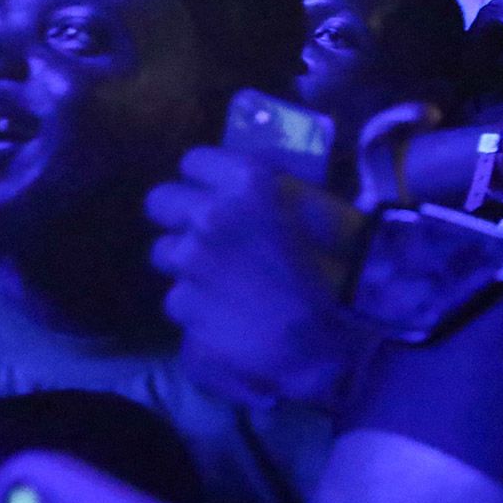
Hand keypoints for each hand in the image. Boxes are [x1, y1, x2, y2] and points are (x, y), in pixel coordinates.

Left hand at [146, 147, 372, 406]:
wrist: (328, 342)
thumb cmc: (341, 270)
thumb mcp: (323, 213)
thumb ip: (283, 190)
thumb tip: (264, 182)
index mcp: (246, 183)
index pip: (194, 160)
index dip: (206, 176)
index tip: (221, 191)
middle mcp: (208, 216)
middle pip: (161, 201)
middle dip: (180, 215)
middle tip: (209, 232)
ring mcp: (189, 263)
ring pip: (165, 252)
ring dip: (187, 262)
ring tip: (221, 279)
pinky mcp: (182, 304)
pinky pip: (177, 297)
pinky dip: (196, 304)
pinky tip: (224, 314)